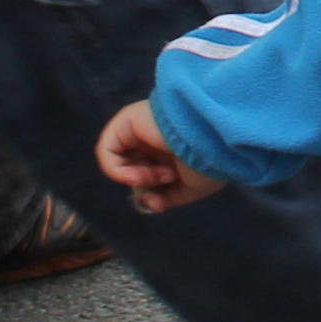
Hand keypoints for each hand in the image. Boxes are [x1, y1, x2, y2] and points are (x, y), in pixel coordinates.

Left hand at [96, 101, 216, 212]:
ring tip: (158, 176)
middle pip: (133, 168)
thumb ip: (165, 197)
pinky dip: (117, 170)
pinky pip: (107, 150)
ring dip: (136, 178)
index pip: (147, 175)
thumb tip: (146, 201)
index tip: (163, 202)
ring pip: (121, 161)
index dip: (151, 193)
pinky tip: (136, 175)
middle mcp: (153, 136)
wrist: (213, 137)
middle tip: (165, 182)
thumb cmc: (209, 162)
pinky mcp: (127, 119)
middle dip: (146, 185)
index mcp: (170, 148)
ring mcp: (140, 127)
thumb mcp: (191, 188)